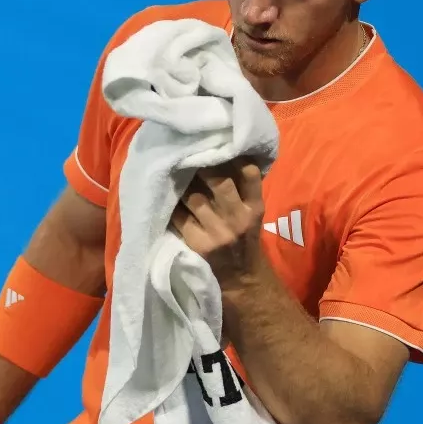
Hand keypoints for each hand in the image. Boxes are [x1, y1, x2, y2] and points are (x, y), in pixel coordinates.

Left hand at [169, 158, 265, 285]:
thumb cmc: (245, 238)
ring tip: (173, 172)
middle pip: (219, 182)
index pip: (249, 173)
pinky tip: (167, 197)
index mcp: (255, 207)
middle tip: (188, 154)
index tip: (217, 144)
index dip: (233, 155)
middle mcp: (239, 218)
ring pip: (194, 197)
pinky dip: (172, 205)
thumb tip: (224, 152)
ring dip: (182, 184)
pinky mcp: (199, 245)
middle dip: (202, 166)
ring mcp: (218, 233)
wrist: (242, 279)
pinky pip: (179, 217)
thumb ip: (244, 188)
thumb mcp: (253, 213)